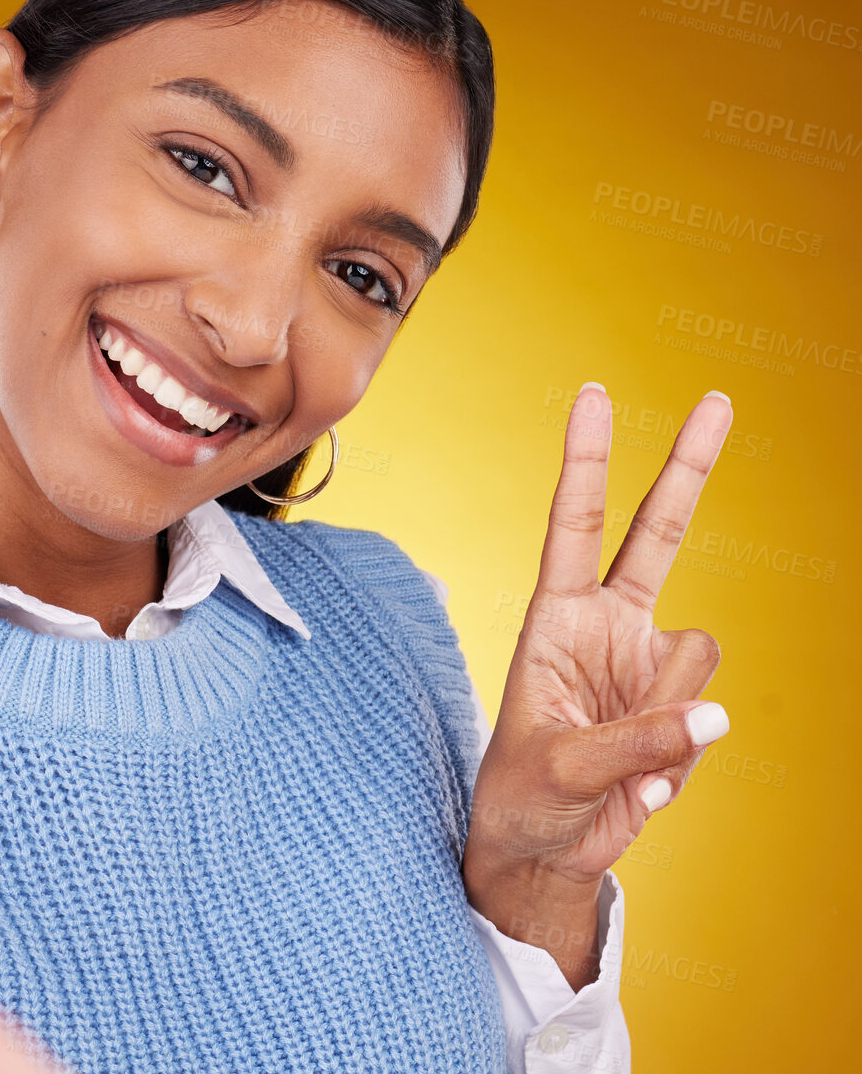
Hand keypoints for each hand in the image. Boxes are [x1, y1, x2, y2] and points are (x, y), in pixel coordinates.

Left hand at [462, 384, 733, 986]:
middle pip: (657, 533)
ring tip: (615, 762)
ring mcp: (650, 665)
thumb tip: (715, 716)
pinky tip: (638, 783)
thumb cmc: (524, 795)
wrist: (544, 847)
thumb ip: (631, 744)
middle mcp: (609, 625)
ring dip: (667, 715)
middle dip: (689, 466)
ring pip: (699, 657)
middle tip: (719, 400)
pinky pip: (707, 720)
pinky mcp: (682, 710)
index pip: (573, 523)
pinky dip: (679, 761)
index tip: (593, 395)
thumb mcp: (557, 771)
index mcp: (557, 617)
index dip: (586, 461)